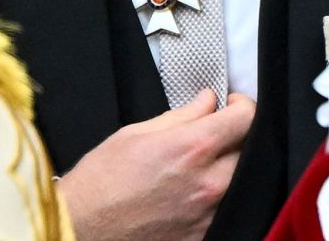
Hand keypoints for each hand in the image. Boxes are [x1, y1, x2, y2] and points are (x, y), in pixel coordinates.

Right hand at [57, 89, 255, 240]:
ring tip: (202, 164)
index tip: (231, 105)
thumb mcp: (136, 133)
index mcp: (193, 148)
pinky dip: (217, 196)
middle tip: (215, 134)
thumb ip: (182, 115)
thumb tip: (208, 100)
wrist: (79, 230)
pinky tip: (193, 191)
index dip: (241, 105)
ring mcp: (208, 214)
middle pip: (249, 149)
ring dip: (228, 167)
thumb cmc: (99, 182)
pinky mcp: (202, 236)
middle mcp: (209, 182)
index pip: (246, 118)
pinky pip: (224, 208)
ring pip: (240, 181)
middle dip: (236, 137)